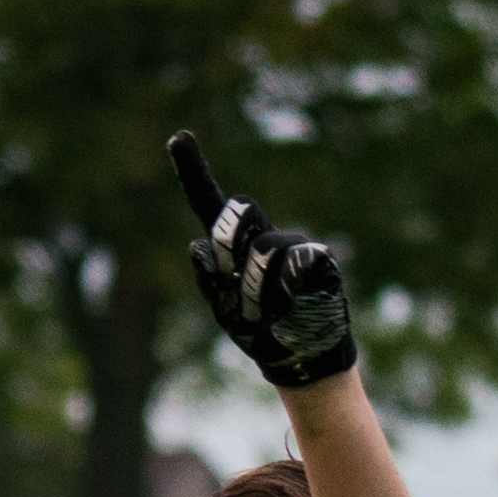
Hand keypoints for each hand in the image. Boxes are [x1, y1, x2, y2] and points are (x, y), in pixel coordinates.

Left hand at [161, 133, 364, 394]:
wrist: (301, 359)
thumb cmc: (262, 332)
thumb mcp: (226, 310)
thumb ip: (210, 279)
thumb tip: (195, 243)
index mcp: (232, 245)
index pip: (208, 202)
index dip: (193, 170)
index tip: (177, 137)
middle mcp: (263, 234)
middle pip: (237, 209)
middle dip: (230, 241)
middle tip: (238, 279)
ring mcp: (294, 243)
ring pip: (263, 247)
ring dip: (256, 288)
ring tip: (269, 311)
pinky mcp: (320, 258)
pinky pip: (296, 262)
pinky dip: (289, 288)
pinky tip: (296, 303)